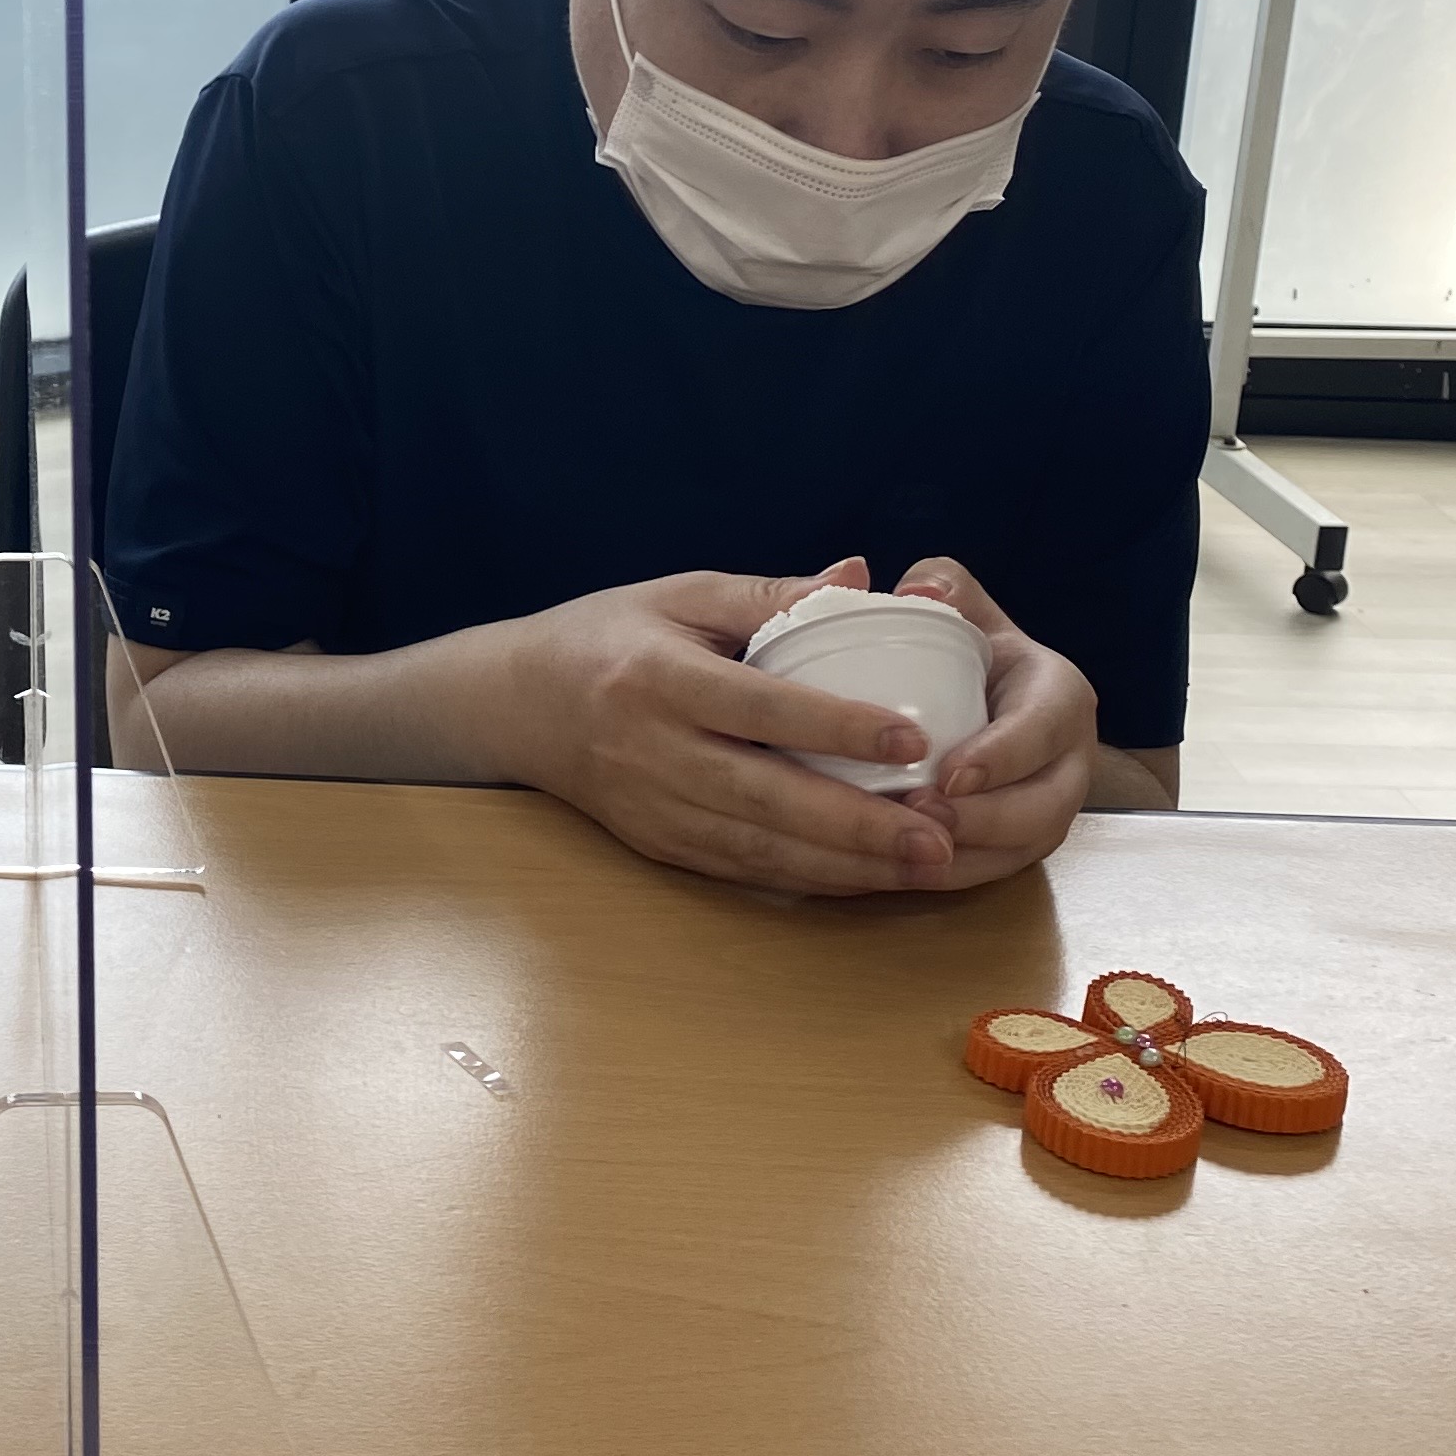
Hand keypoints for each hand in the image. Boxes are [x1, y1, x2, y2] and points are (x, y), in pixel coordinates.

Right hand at [475, 558, 967, 895]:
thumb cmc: (606, 635)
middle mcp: (653, 750)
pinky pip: (743, 871)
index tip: (912, 738)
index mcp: (659, 677)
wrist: (515, 703)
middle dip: (858, 825)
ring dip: (846, 865)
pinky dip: (810, 878)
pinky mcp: (658, 844)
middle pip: (766, 796)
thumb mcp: (679, 594)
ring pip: (759, 849)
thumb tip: (861, 578)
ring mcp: (654, 807)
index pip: (758, 705)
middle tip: (939, 837)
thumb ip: (772, 593)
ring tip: (925, 866)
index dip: (836, 724)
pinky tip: (866, 876)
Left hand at [891, 555, 1095, 882]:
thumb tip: (918, 591)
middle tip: (919, 818)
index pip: (1043, 729)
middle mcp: (1068, 763)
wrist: (990, 699)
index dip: (1003, 756)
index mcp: (1059, 698)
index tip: (951, 774)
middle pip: (1044, 809)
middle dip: (985, 822)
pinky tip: (892, 872)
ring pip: (1020, 853)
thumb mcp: (966, 607)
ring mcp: (1049, 812)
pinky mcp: (1020, 847)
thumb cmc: (972, 650)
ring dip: (964, 859)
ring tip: (902, 851)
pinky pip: (992, 874)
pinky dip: (945, 878)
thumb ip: (944, 585)